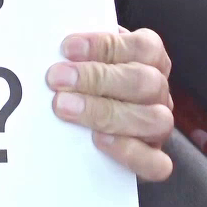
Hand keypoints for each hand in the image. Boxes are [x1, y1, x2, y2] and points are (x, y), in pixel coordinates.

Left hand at [46, 27, 174, 180]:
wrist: (95, 136)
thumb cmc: (86, 86)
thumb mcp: (84, 61)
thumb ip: (77, 53)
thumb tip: (48, 43)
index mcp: (149, 60)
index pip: (142, 46)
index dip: (106, 45)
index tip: (68, 48)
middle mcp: (158, 92)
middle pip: (145, 81)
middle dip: (97, 78)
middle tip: (57, 79)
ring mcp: (158, 127)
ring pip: (154, 119)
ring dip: (106, 113)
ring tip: (65, 108)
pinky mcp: (153, 160)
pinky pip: (156, 162)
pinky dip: (128, 151)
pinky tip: (98, 141)